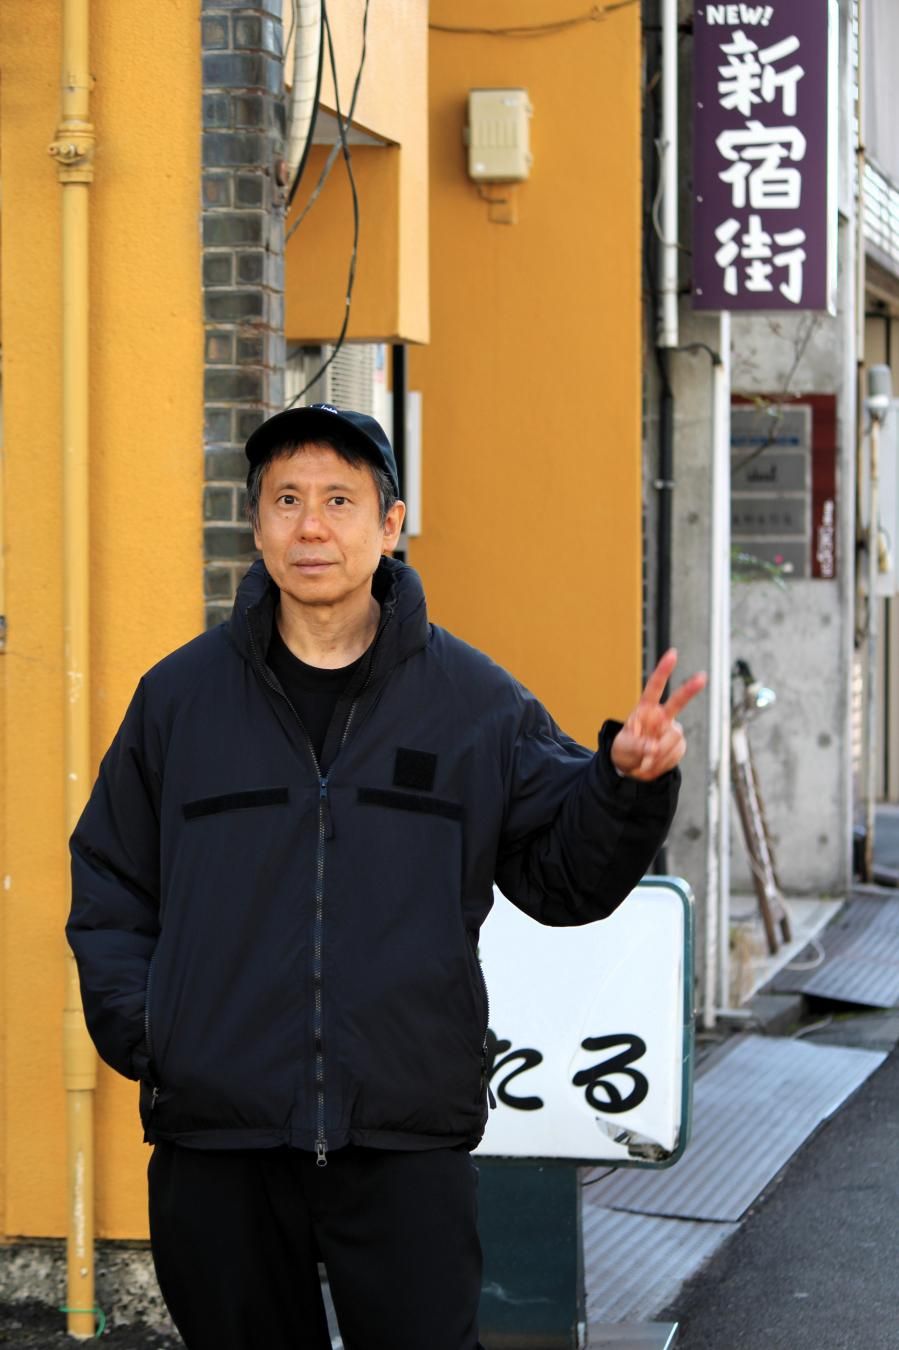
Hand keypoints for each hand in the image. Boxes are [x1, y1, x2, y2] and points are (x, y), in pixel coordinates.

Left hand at [611, 649, 706, 781]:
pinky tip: (653, 763)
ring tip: (645, 761)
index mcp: (645, 710)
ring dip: (659, 753)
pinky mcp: (678, 746)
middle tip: (702, 677)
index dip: (663, 670)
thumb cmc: (625, 751)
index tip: (673, 654)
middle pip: (678, 701)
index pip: (655, 687)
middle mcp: (661, 717)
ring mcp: (671, 731)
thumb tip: (653, 748)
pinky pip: (675, 753)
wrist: (632, 769)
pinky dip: (663, 762)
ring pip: (674, 737)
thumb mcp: (623, 748)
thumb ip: (637, 746)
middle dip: (690, 689)